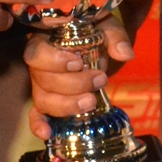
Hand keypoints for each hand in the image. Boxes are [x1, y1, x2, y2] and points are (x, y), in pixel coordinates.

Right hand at [23, 14, 134, 138]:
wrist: (93, 45)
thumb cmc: (92, 32)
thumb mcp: (104, 27)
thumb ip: (114, 36)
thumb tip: (125, 54)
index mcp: (44, 43)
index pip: (37, 53)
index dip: (55, 61)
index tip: (79, 63)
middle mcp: (38, 67)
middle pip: (44, 81)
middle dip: (74, 84)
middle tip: (100, 80)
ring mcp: (40, 87)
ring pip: (44, 100)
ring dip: (67, 105)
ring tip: (91, 102)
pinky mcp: (46, 103)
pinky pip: (36, 116)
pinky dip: (39, 125)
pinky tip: (48, 134)